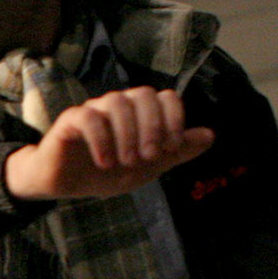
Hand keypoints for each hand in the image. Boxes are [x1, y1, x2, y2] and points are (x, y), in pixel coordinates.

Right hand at [4, 86, 214, 200]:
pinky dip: (101, 139)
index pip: (166, 97)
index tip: (170, 148)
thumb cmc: (106, 171)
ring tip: (124, 163)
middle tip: (148, 157)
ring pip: (117, 101)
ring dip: (127, 134)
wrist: (66, 184)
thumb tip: (210, 136)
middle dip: (152, 127)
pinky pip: (89, 117)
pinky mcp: (71, 120)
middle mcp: (119, 105)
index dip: (173, 120)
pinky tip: (105, 162)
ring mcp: (94, 110)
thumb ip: (177, 151)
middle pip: (143, 94)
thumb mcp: (149, 167)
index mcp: (140, 113)